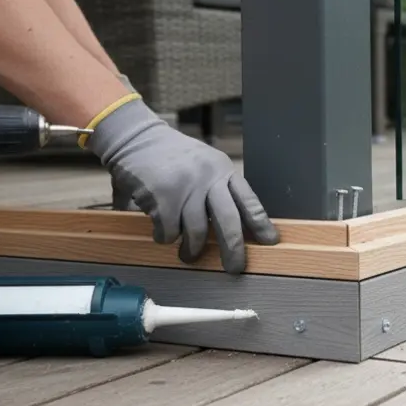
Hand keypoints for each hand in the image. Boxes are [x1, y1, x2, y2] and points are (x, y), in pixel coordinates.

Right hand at [87, 98, 279, 272]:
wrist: (135, 138)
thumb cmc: (171, 156)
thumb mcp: (204, 164)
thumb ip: (218, 189)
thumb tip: (234, 227)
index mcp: (222, 170)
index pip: (248, 200)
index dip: (261, 224)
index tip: (269, 242)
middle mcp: (208, 178)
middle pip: (229, 221)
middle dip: (234, 249)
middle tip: (234, 267)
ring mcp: (186, 188)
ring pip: (198, 232)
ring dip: (192, 250)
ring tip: (188, 255)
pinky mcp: (162, 198)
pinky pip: (170, 232)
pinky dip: (165, 238)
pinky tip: (161, 233)